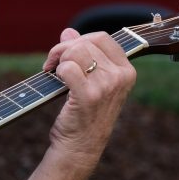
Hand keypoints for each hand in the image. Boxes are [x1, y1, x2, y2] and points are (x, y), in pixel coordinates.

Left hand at [41, 28, 136, 166]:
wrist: (79, 147)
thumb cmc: (83, 115)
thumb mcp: (88, 81)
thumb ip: (81, 54)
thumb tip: (67, 32)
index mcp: (126, 70)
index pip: (101, 37)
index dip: (78, 40)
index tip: (65, 54)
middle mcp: (121, 76)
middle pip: (86, 42)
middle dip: (62, 49)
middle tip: (52, 63)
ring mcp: (106, 86)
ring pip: (75, 51)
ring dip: (58, 59)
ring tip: (52, 71)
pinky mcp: (88, 96)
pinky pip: (67, 68)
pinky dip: (56, 70)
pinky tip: (53, 79)